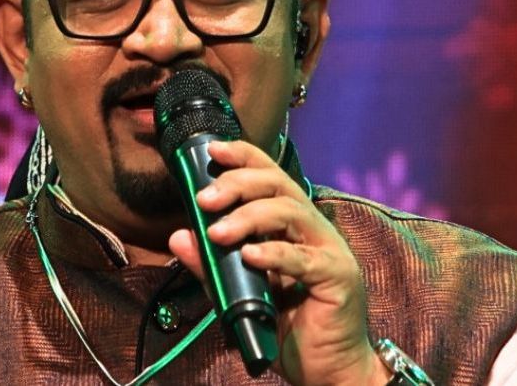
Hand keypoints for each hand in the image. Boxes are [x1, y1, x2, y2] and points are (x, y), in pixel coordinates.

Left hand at [168, 140, 390, 385]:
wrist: (328, 369)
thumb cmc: (289, 326)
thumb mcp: (239, 292)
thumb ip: (211, 266)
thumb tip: (179, 237)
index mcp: (292, 226)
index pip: (270, 176)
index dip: (244, 157)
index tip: (212, 151)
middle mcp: (313, 230)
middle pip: (279, 186)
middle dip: (238, 184)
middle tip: (204, 199)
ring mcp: (329, 251)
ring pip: (290, 213)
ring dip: (249, 216)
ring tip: (218, 232)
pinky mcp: (337, 278)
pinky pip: (303, 259)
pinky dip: (273, 253)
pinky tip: (249, 256)